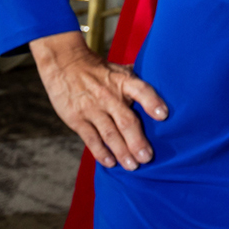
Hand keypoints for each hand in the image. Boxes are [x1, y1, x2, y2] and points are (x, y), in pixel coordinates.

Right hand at [28, 30, 167, 169]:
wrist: (64, 63)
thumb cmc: (99, 69)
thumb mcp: (120, 69)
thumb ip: (137, 81)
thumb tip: (164, 85)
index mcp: (124, 81)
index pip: (141, 90)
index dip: (152, 102)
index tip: (163, 115)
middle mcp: (109, 96)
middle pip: (126, 121)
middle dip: (137, 142)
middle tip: (147, 158)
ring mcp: (92, 108)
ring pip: (109, 134)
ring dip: (122, 151)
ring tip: (132, 165)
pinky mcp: (76, 119)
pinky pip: (90, 138)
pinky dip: (100, 152)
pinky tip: (110, 162)